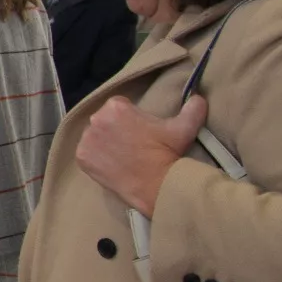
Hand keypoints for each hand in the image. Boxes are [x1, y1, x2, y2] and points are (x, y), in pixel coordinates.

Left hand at [77, 95, 205, 216]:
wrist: (157, 184)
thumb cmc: (168, 153)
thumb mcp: (184, 127)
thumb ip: (192, 108)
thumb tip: (198, 97)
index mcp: (116, 107)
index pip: (118, 106)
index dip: (130, 117)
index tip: (140, 130)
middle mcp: (96, 120)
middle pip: (103, 119)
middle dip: (115, 128)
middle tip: (132, 143)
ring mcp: (86, 140)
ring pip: (94, 136)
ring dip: (104, 142)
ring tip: (122, 154)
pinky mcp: (82, 157)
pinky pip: (86, 153)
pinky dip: (95, 157)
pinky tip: (111, 163)